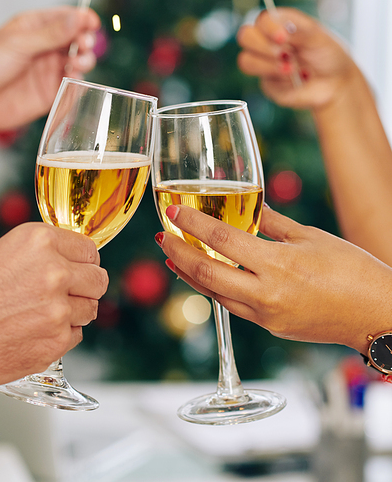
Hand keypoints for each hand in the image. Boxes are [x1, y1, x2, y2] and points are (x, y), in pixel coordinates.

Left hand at [0, 6, 99, 137]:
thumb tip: (77, 18)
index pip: (66, 17)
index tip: (92, 22)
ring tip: (77, 62)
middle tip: (84, 44)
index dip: (82, 18)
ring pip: (79, 60)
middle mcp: (45, 47)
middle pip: (77, 39)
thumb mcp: (18, 44)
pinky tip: (73, 78)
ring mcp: (50, 70)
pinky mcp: (52, 92)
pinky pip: (74, 85)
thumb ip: (51, 34)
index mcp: (34, 27)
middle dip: (85, 39)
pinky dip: (79, 81)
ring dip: (84, 59)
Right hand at [0, 223, 108, 390]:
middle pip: (98, 279)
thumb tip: (69, 261)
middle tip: (69, 293)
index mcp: (41, 242)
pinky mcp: (55, 341)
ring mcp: (58, 309)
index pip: (88, 248)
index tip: (79, 268)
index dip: (83, 261)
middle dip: (86, 286)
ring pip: (90, 309)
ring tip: (42, 315)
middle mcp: (55, 272)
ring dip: (74, 313)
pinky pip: (76, 335)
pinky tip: (34, 332)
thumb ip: (43, 254)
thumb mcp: (5, 251)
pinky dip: (60, 335)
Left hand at [156, 205, 391, 354]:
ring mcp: (266, 316)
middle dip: (177, 252)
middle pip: (205, 272)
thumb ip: (273, 222)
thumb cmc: (352, 270)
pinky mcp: (270, 328)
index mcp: (278, 265)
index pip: (222, 239)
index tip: (173, 211)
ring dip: (189, 273)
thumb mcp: (311, 237)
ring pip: (214, 294)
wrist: (376, 315)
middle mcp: (266, 294)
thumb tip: (249, 204)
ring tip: (173, 254)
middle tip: (162, 235)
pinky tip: (205, 275)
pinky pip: (232, 306)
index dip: (192, 224)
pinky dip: (213, 288)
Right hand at [237, 8, 361, 111]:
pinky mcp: (267, 83)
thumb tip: (281, 33)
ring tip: (292, 70)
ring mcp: (264, 62)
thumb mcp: (318, 38)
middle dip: (264, 46)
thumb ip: (299, 32)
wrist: (336, 82)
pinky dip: (282, 81)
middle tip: (286, 54)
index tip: (283, 37)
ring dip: (268, 65)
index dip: (268, 28)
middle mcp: (266, 41)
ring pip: (246, 61)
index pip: (262, 20)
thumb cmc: (328, 53)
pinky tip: (298, 80)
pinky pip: (263, 82)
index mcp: (278, 24)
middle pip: (245, 36)